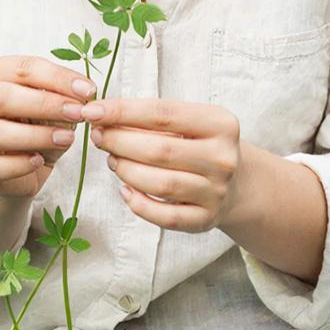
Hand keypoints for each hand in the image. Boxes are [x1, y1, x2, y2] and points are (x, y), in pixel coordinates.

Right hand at [0, 56, 96, 199]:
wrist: (22, 163)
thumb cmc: (37, 122)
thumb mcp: (54, 104)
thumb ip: (63, 96)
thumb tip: (83, 96)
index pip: (24, 68)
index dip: (58, 78)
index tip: (88, 90)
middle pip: (2, 96)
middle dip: (45, 104)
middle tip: (78, 113)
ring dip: (36, 135)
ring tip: (66, 139)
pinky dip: (19, 164)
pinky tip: (39, 160)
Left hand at [80, 98, 247, 232]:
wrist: (237, 183)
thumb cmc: (201, 145)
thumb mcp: (188, 123)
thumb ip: (151, 119)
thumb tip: (102, 117)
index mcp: (220, 124)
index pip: (164, 113)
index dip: (123, 111)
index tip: (92, 110)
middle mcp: (223, 158)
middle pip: (160, 150)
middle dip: (119, 141)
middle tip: (98, 136)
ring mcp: (216, 192)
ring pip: (160, 184)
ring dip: (126, 170)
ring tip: (113, 160)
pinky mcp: (205, 220)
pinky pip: (164, 216)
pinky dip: (139, 204)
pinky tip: (126, 190)